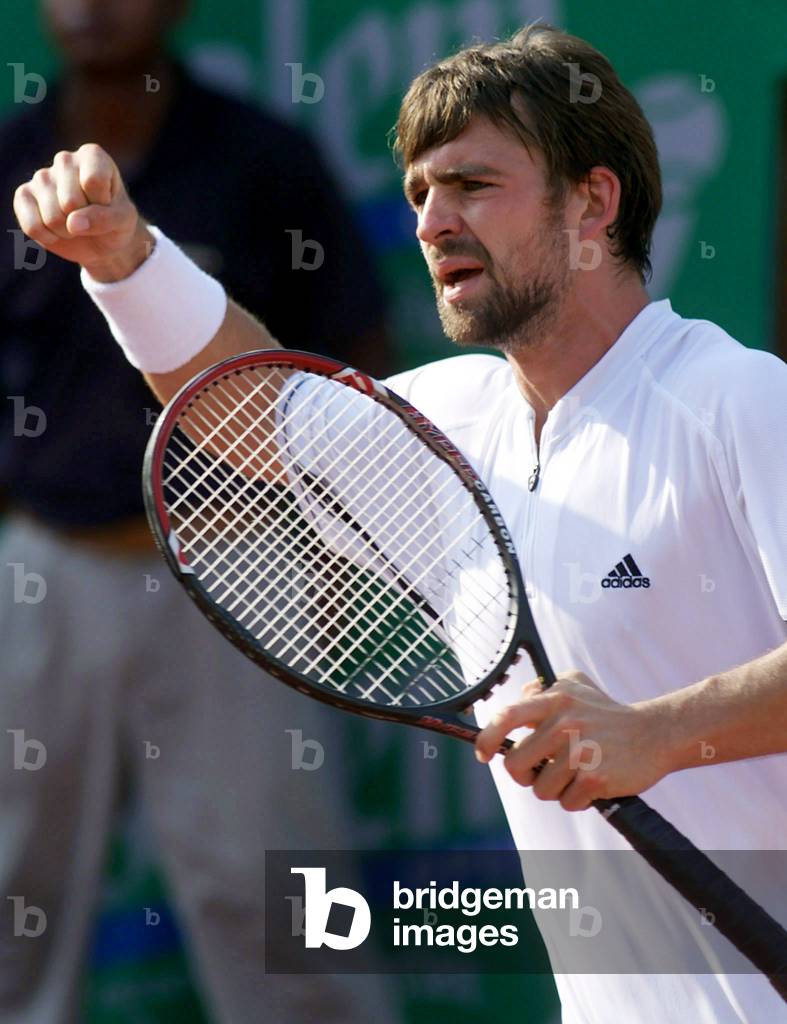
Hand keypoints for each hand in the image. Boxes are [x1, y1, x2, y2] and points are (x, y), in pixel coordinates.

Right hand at [13, 143, 150, 280]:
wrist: (101, 241)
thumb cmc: (115, 223)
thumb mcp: (123, 221)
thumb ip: (104, 219)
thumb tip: (72, 223)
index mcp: (92, 155)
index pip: (93, 181)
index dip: (102, 204)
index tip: (108, 204)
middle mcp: (64, 160)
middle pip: (70, 202)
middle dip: (84, 222)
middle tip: (90, 218)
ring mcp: (41, 176)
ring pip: (52, 217)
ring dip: (67, 232)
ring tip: (75, 224)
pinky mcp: (23, 196)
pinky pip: (32, 226)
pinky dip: (49, 238)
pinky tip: (57, 230)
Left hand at [474, 672, 670, 809]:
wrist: (655, 733)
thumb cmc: (607, 713)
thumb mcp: (575, 686)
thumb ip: (541, 689)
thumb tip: (515, 699)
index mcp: (555, 700)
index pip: (507, 717)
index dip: (487, 739)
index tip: (483, 755)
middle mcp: (565, 723)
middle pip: (516, 766)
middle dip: (527, 775)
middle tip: (544, 771)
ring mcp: (581, 751)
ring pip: (541, 789)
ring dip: (556, 789)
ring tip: (577, 773)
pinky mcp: (596, 778)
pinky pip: (568, 802)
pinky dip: (578, 800)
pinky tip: (593, 783)